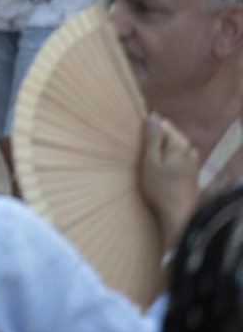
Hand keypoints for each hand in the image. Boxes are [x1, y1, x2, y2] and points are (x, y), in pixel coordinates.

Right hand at [139, 115, 199, 249]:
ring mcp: (193, 163)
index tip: (138, 142)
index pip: (163, 125)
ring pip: (176, 148)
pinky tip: (164, 171)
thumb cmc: (160, 188)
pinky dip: (171, 160)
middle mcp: (189, 150)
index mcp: (179, 145)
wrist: (179, 215)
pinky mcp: (193, 174)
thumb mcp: (149, 162)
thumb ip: (151, 139)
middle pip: (171, 136)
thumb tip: (152, 116)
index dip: (150, 130)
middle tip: (142, 154)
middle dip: (157, 140)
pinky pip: (180, 159)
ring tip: (151, 162)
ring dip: (164, 151)